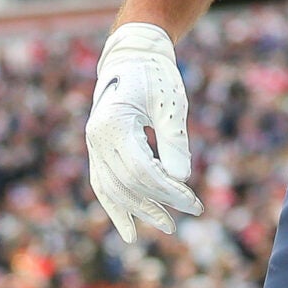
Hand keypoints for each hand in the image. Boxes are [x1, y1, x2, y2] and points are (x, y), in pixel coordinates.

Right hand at [87, 22, 203, 240]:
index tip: (194, 202)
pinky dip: (116, 208)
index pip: (143, 171)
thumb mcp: (171, 104)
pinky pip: (103, 185)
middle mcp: (96, 138)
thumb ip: (174, 142)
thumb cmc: (156, 77)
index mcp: (113, 125)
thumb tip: (181, 180)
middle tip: (191, 213)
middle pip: (128, 184)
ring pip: (112, 189)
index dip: (169, 191)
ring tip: (167, 226)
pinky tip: (130, 230)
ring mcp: (93, 145)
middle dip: (160, 203)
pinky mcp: (97, 150)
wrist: (132, 57)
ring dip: (139, 211)